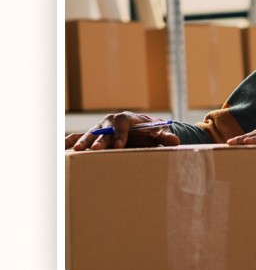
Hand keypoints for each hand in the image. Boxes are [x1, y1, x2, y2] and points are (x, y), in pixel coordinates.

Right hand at [64, 111, 180, 150]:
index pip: (122, 122)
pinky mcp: (95, 136)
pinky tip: (65, 147)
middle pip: (103, 127)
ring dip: (84, 141)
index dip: (120, 133)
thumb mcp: (161, 133)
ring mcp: (102, 128)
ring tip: (76, 151)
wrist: (144, 131)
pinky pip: (81, 137)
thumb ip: (166, 136)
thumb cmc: (152, 132)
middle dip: (98, 138)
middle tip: (95, 149)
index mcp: (128, 119)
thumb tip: (176, 141)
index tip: (120, 145)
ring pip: (91, 133)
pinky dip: (73, 141)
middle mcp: (112, 122)